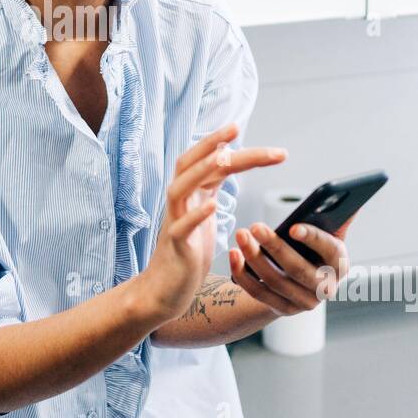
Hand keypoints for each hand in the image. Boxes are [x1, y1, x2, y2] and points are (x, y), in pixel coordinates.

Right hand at [140, 122, 286, 321]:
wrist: (165, 289)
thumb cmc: (187, 251)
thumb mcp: (204, 212)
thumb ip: (212, 186)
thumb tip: (228, 158)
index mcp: (190, 194)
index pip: (208, 162)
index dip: (227, 145)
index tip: (252, 135)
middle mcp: (179, 202)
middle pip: (189, 164)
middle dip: (212, 144)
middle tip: (236, 128)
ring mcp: (174, 222)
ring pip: (180, 189)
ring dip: (201, 171)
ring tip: (224, 158)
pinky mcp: (175, 246)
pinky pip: (181, 227)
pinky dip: (196, 215)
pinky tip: (212, 206)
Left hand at [228, 216, 351, 314]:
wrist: (302, 280)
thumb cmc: (313, 248)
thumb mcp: (326, 232)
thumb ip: (333, 215)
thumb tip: (338, 192)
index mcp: (340, 264)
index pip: (330, 251)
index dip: (313, 239)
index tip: (293, 227)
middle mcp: (326, 287)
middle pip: (298, 270)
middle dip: (274, 247)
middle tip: (254, 226)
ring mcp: (304, 302)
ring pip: (275, 281)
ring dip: (254, 258)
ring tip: (241, 235)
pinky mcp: (282, 308)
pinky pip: (259, 293)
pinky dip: (244, 275)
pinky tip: (234, 255)